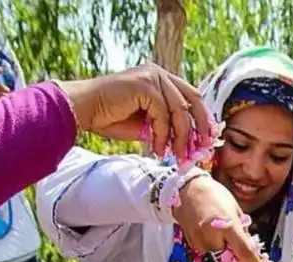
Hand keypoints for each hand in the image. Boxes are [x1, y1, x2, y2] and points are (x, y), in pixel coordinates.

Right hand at [60, 63, 210, 159]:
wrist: (85, 110)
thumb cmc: (113, 118)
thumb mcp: (149, 125)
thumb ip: (169, 128)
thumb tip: (192, 145)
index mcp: (162, 80)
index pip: (192, 98)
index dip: (203, 121)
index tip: (207, 142)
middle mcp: (160, 74)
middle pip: (194, 100)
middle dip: (200, 129)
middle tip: (199, 151)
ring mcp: (153, 76)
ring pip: (180, 110)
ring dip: (180, 138)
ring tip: (174, 156)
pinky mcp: (145, 84)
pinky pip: (164, 114)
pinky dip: (163, 134)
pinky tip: (156, 148)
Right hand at [172, 175, 271, 261]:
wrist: (186, 190)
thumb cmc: (214, 195)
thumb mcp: (236, 210)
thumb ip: (243, 232)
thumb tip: (252, 250)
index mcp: (227, 225)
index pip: (245, 253)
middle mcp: (212, 237)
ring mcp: (201, 244)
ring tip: (242, 261)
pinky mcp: (195, 247)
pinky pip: (212, 258)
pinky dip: (221, 258)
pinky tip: (226, 251)